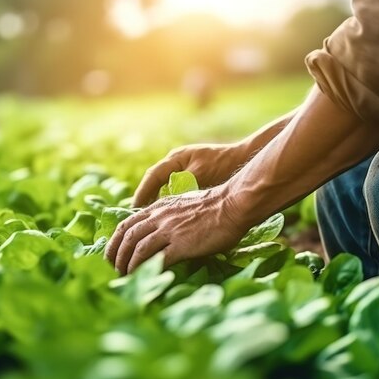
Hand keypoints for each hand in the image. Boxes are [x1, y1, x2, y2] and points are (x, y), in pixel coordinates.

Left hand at [105, 185, 247, 274]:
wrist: (233, 204)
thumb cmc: (216, 207)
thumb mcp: (184, 205)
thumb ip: (170, 216)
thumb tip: (163, 231)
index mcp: (160, 207)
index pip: (128, 223)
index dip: (116, 240)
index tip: (112, 253)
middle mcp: (160, 217)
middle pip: (128, 236)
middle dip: (115, 254)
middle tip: (112, 269)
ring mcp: (170, 230)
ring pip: (137, 247)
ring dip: (127, 264)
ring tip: (123, 277)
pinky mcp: (181, 244)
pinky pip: (156, 258)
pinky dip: (145, 268)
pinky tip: (142, 277)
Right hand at [133, 142, 251, 206]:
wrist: (243, 160)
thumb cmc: (224, 164)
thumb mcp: (201, 174)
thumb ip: (183, 184)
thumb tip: (168, 200)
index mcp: (176, 158)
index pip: (152, 176)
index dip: (143, 193)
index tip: (135, 208)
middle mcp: (176, 163)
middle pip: (154, 182)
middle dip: (146, 199)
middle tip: (138, 217)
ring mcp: (183, 170)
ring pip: (164, 188)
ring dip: (157, 202)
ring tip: (150, 220)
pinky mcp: (192, 179)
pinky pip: (175, 192)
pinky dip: (170, 203)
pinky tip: (169, 217)